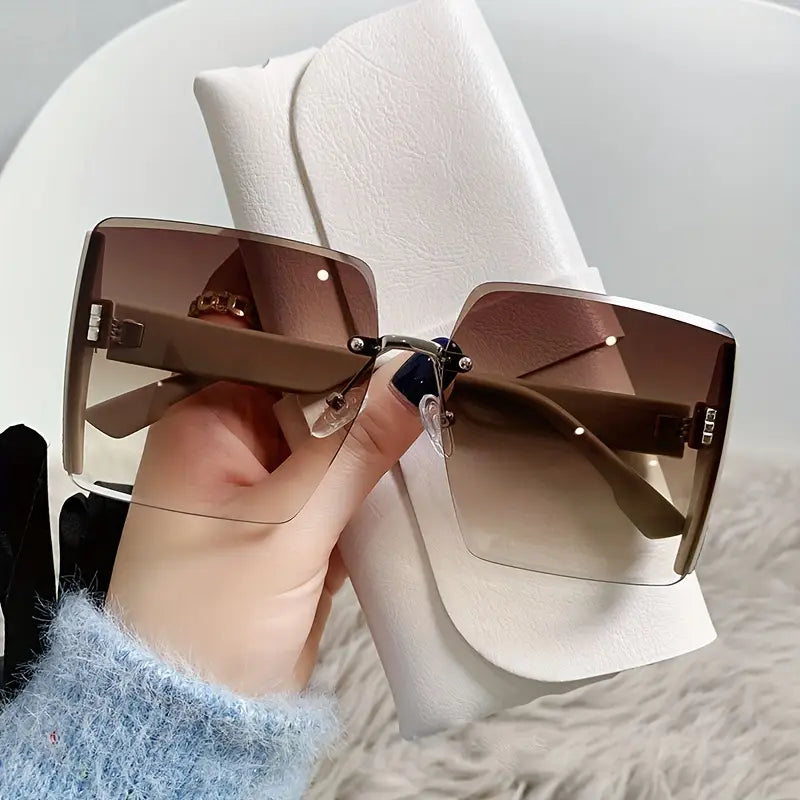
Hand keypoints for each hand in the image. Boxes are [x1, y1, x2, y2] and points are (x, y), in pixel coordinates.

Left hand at [106, 312, 429, 695]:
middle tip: (427, 398)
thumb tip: (413, 373)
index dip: (348, 355)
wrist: (196, 711)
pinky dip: (359, 497)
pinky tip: (386, 499)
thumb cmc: (212, 616)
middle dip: (366, 413)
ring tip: (415, 445)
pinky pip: (332, 488)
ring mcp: (258, 485)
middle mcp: (228, 444)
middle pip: (314, 401)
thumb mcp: (293, 523)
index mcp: (206, 421)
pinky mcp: (282, 521)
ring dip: (367, 461)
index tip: (408, 353)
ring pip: (330, 447)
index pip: (286, 357)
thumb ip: (358, 446)